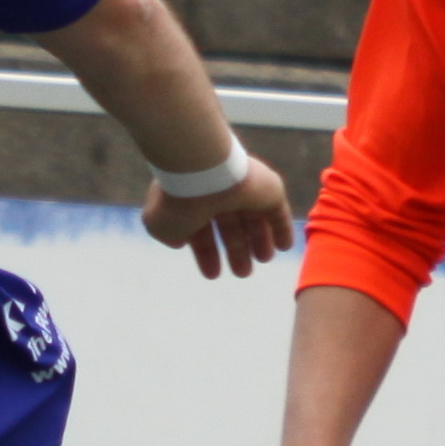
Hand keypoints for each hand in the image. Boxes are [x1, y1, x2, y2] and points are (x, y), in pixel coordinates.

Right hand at [139, 162, 296, 278]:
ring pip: (255, 220)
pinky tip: (284, 247)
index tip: (213, 274)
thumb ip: (168, 236)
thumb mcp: (159, 225)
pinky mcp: (267, 189)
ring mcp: (243, 191)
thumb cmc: (176, 200)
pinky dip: (281, 229)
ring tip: (263, 260)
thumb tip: (180, 242)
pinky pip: (277, 212)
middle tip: (243, 273)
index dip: (207, 254)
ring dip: (260, 241)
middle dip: (237, 251)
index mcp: (193, 203)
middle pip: (231, 227)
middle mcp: (218, 196)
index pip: (203, 232)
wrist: (201, 170)